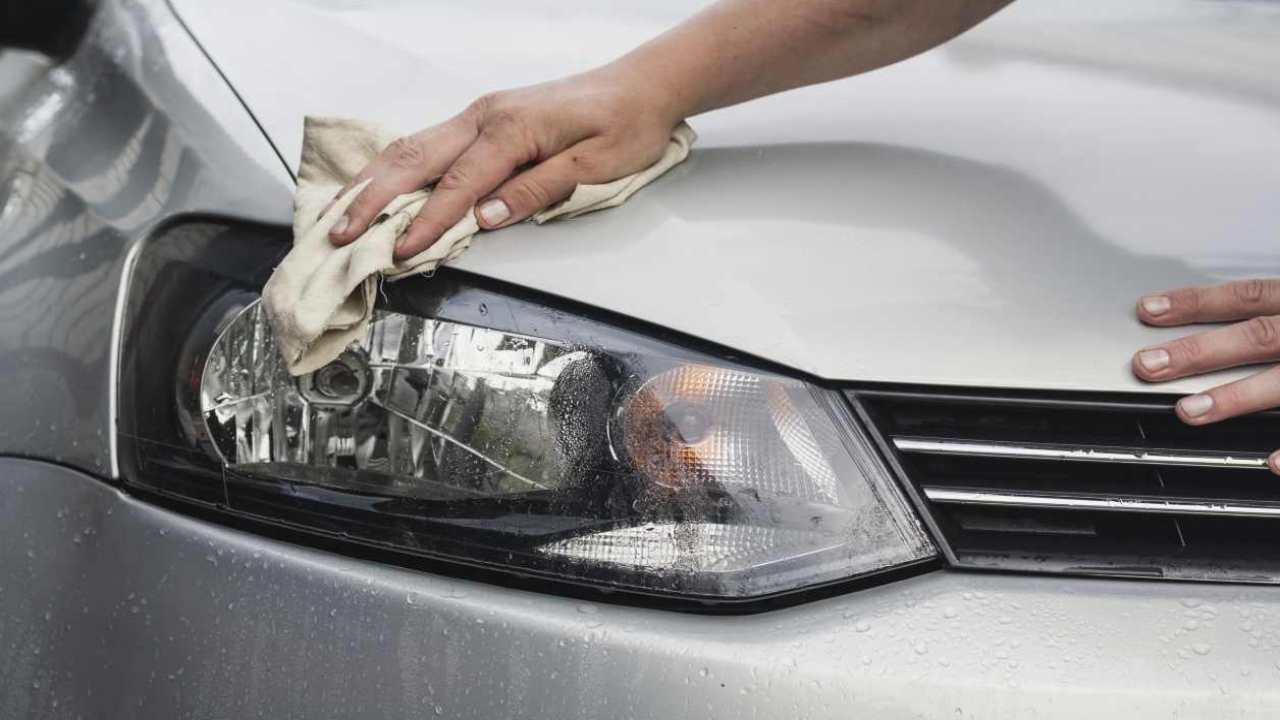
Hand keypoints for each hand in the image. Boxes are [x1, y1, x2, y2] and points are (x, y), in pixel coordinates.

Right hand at [327, 69, 678, 258]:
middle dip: (371, 199)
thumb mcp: (593, 166)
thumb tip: (485, 217)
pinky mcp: (483, 120)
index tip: (398, 252)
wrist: (640, 86)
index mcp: (512, 129)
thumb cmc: (624, 125)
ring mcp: (480, 114)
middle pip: (414, 159)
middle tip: (337, 234)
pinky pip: (428, 144)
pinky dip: (394, 168)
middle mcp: (485, 116)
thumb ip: (537, 190)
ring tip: (339, 213)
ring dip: (372, 181)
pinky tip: (374, 186)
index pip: (457, 184)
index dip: (426, 222)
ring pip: (412, 147)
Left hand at [1131, 279, 1279, 472]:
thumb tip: (1213, 323)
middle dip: (1200, 351)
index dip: (1196, 302)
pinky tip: (1271, 462)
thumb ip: (1272, 312)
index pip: (1245, 296)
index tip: (1147, 310)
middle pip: (1256, 336)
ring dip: (1235, 397)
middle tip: (1148, 364)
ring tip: (1188, 411)